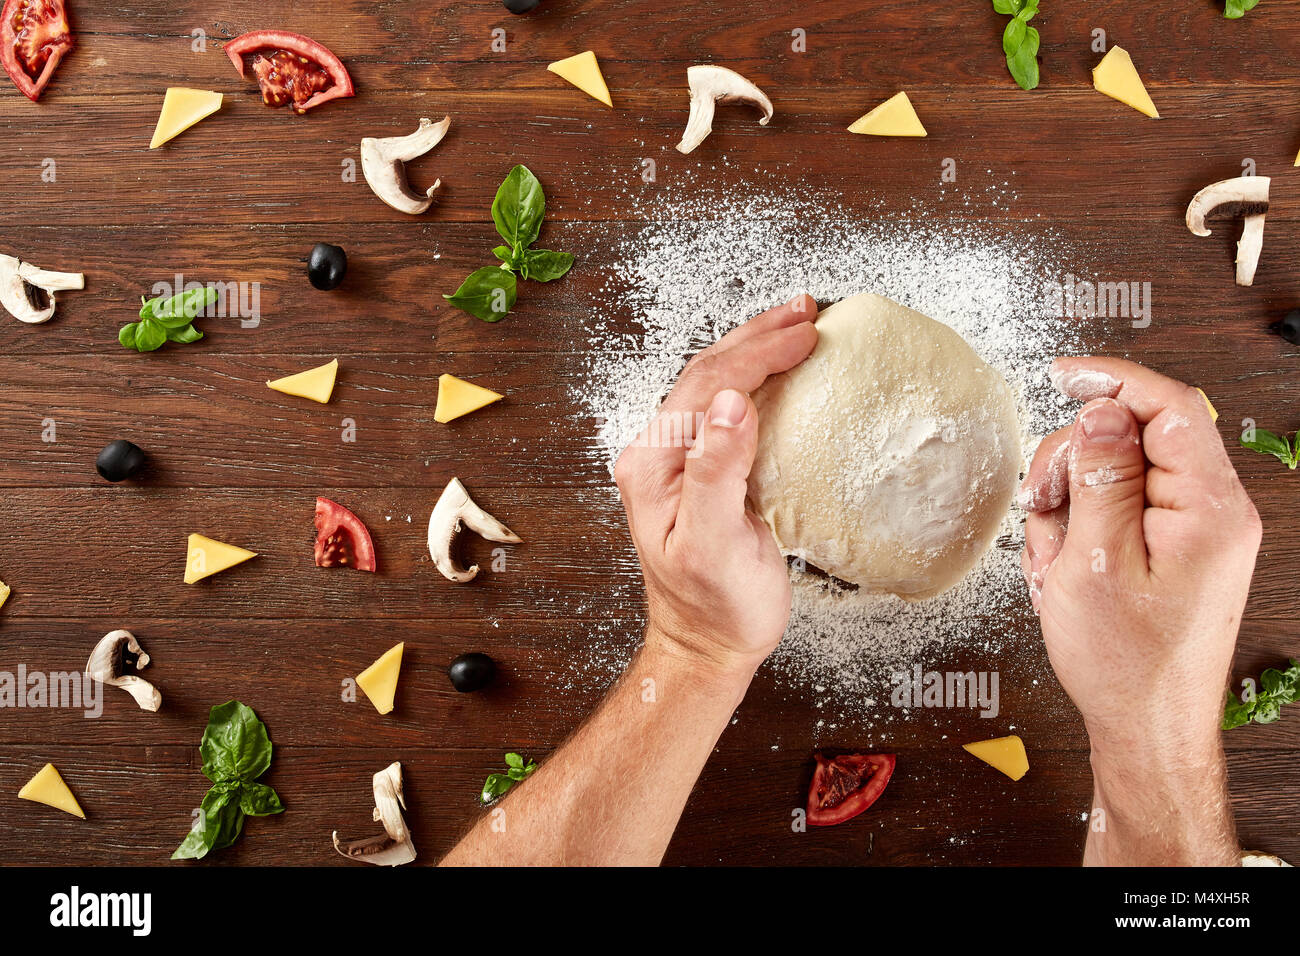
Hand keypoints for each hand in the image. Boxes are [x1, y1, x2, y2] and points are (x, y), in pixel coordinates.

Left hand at [614, 294, 818, 677]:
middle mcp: (660, 454)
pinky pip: (732, 412)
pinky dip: (763, 382)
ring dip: (759, 350)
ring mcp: (682, 461)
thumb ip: (715, 473)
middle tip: (809, 313)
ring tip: (798, 324)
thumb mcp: (713, 545)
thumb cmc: (713, 607)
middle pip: (708, 373)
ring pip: (717, 386)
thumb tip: (728, 403)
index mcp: (652, 463)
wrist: (708, 646)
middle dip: (759, 337)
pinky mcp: (708, 473)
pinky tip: (785, 371)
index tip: (806, 336)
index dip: (758, 354)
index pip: (706, 385)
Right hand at [1019, 357, 1261, 762]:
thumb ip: (1103, 477)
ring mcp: (1193, 531)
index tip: (1061, 375)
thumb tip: (1102, 411)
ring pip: (1116, 472)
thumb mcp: (1096, 562)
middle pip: (1134, 436)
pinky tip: (1068, 573)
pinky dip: (1080, 531)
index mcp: (1211, 508)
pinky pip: (1117, 510)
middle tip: (1044, 507)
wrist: (1146, 727)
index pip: (1168, 406)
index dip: (1111, 381)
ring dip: (1070, 504)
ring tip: (1056, 561)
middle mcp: (1213, 511)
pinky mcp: (1172, 549)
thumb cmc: (1124, 662)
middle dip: (1074, 463)